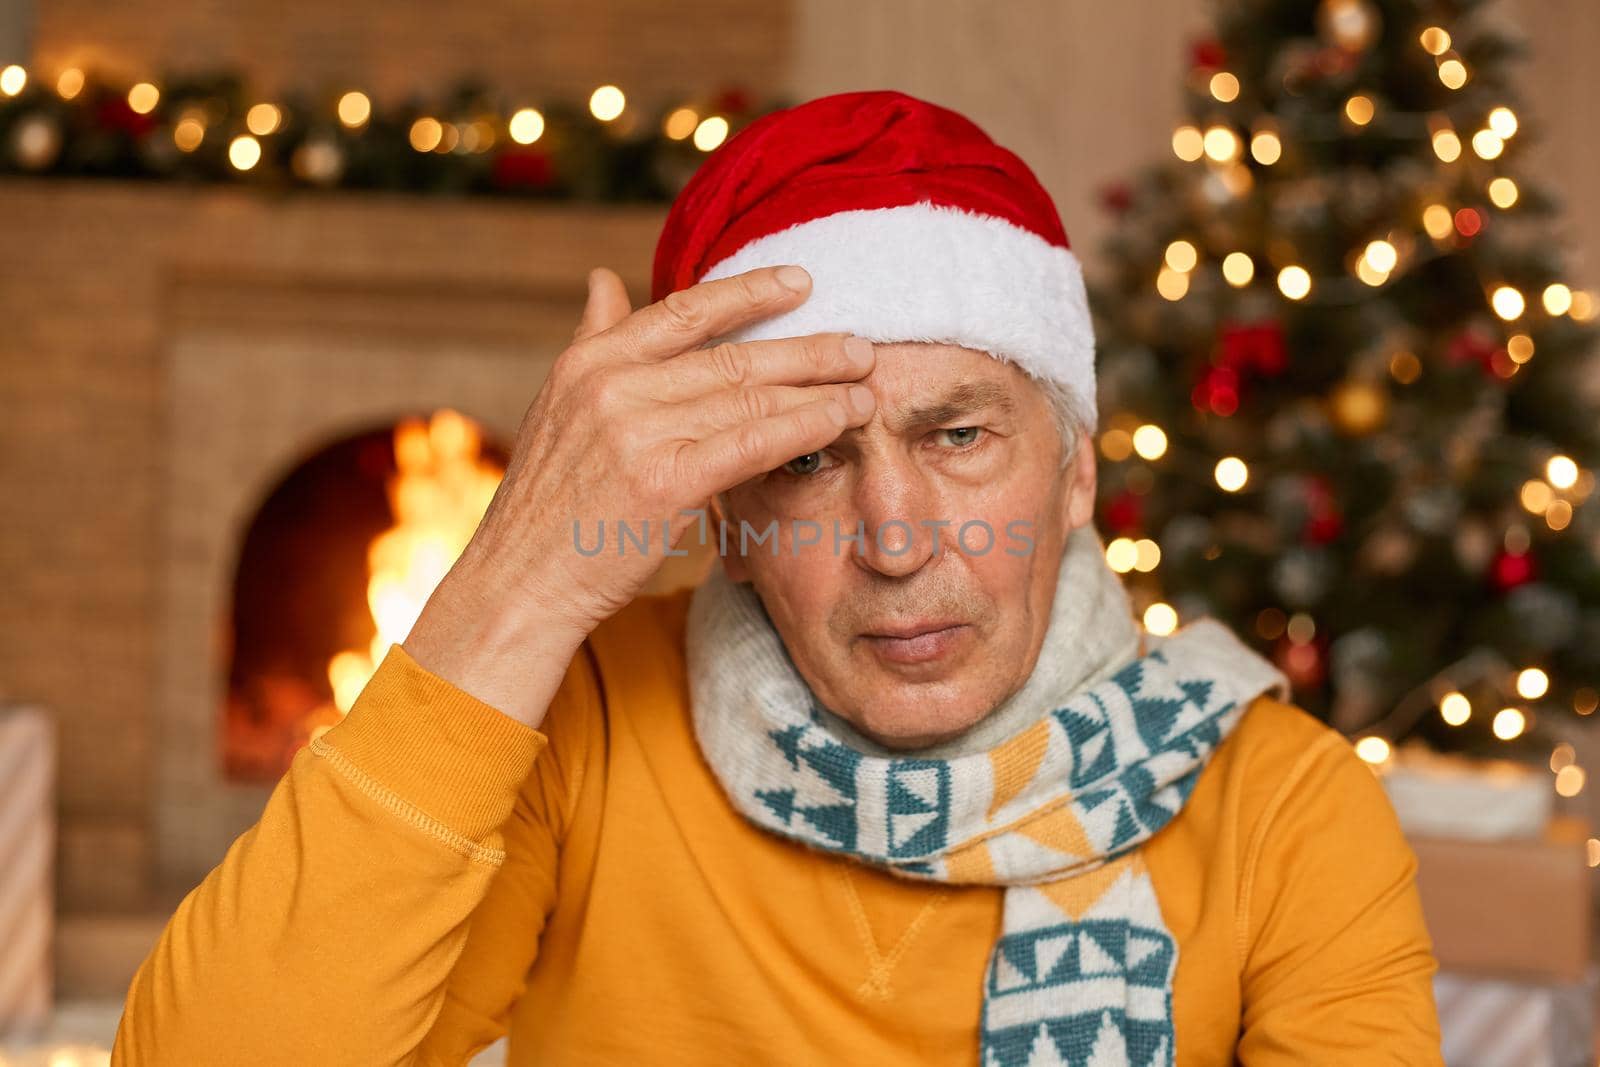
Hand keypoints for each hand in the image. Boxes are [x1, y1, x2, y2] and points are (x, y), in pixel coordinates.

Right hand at [402, 263, 876, 726]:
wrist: (519, 584)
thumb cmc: (548, 505)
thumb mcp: (557, 406)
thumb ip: (591, 339)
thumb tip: (604, 277)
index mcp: (588, 362)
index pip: (684, 311)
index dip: (749, 292)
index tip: (801, 281)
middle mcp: (611, 385)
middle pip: (731, 355)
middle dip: (806, 348)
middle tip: (861, 344)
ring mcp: (636, 430)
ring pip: (750, 396)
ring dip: (818, 388)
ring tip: (865, 384)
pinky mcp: (664, 480)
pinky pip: (752, 442)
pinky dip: (804, 426)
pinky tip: (840, 420)